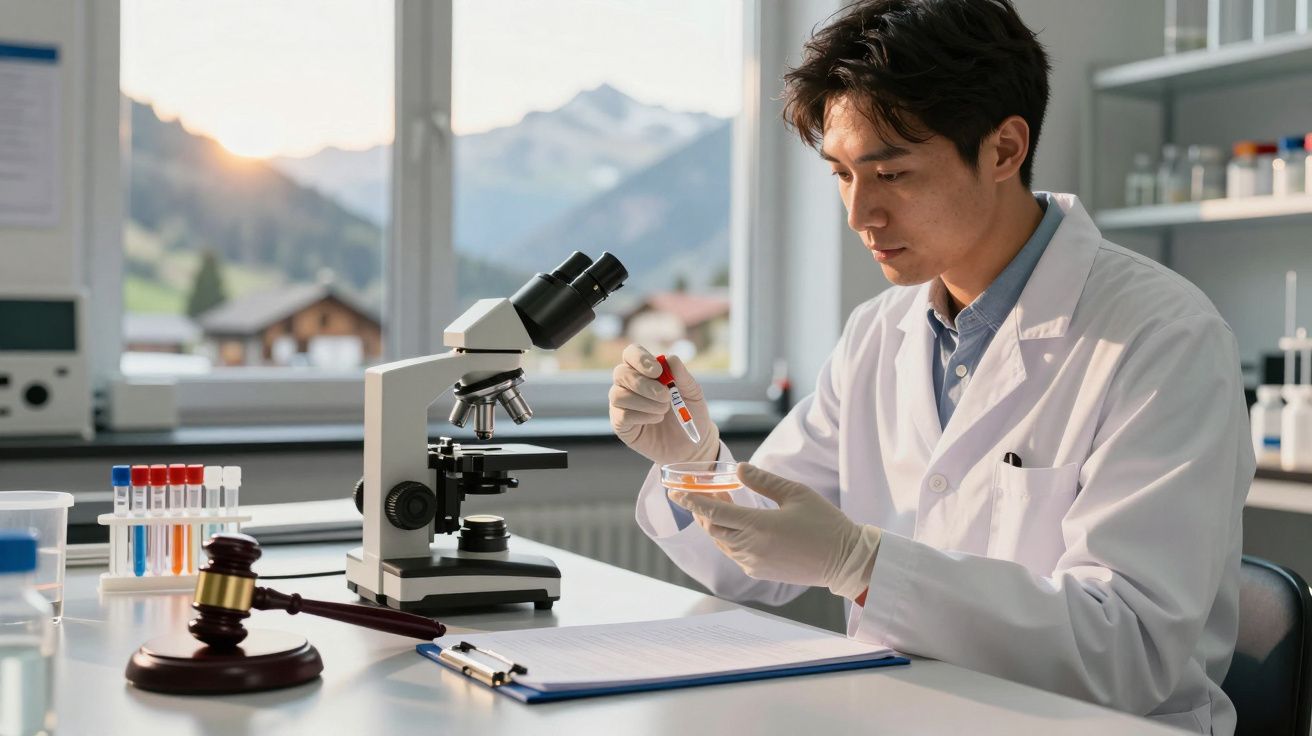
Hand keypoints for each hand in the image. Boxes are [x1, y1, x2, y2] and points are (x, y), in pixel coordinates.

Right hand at [609, 344, 719, 465]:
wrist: (691, 443)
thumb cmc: (690, 413)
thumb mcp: (693, 393)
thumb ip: (683, 375)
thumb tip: (670, 358)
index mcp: (644, 371)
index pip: (630, 354)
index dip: (640, 358)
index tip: (658, 371)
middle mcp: (628, 385)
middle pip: (621, 373)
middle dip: (644, 384)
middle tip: (666, 396)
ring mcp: (622, 404)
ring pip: (618, 395)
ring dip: (644, 402)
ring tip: (664, 410)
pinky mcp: (620, 424)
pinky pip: (622, 415)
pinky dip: (642, 416)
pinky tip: (656, 419)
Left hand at [670, 463, 880, 599]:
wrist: (844, 561)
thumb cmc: (824, 524)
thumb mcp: (796, 494)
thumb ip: (763, 481)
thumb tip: (738, 468)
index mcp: (757, 526)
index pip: (713, 512)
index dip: (692, 501)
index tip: (675, 491)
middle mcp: (750, 548)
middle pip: (713, 528)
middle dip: (704, 510)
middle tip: (706, 490)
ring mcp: (753, 563)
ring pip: (722, 541)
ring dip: (718, 523)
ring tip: (725, 502)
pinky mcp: (759, 572)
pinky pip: (734, 553)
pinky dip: (729, 536)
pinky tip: (739, 524)